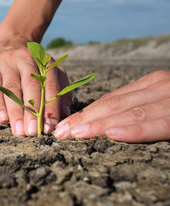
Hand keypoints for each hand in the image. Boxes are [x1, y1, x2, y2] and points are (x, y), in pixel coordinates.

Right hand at [0, 34, 70, 136]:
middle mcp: (25, 59)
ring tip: (19, 131)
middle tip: (33, 132)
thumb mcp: (49, 70)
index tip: (50, 128)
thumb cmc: (32, 64)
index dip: (50, 108)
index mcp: (43, 61)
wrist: (9, 40)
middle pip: (30, 87)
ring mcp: (6, 63)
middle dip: (32, 111)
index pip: (49, 85)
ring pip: (12, 89)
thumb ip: (60, 89)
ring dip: (16, 112)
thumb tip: (64, 114)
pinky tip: (3, 119)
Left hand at [53, 70, 169, 142]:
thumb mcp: (161, 100)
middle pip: (113, 105)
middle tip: (60, 132)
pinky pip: (155, 123)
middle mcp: (156, 87)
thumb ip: (138, 106)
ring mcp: (169, 98)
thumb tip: (107, 123)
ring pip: (128, 113)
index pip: (110, 99)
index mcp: (149, 84)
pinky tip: (111, 134)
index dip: (84, 113)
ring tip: (74, 133)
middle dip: (83, 120)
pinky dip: (133, 130)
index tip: (63, 125)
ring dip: (98, 124)